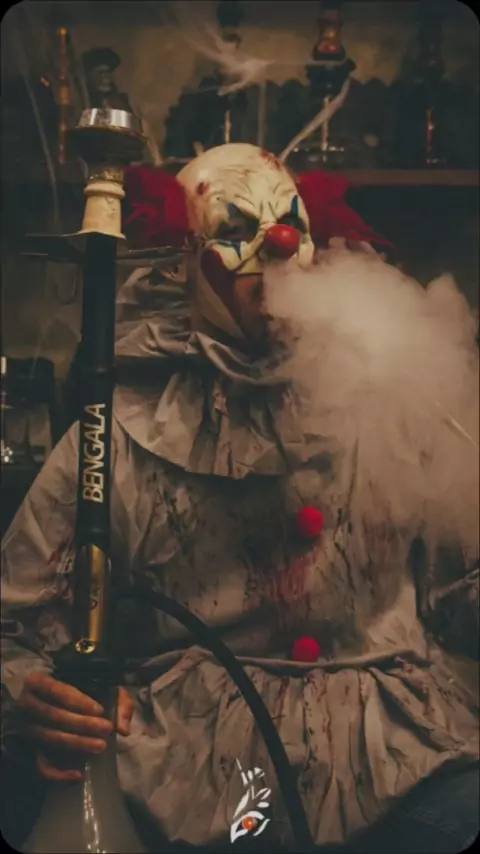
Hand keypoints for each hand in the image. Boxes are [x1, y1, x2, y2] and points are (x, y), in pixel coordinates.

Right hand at [17, 672, 133, 781]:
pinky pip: (39, 765)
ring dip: (76, 743)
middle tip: (106, 729)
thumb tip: (123, 729)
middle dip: (82, 724)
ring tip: (100, 746)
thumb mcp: (101, 687)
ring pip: (49, 738)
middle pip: (53, 715)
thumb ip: (118, 701)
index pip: (56, 690)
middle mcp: (26, 704)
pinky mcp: (29, 750)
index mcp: (38, 682)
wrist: (61, 704)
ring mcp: (25, 729)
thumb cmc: (82, 691)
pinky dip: (57, 773)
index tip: (99, 710)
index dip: (78, 701)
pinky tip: (78, 774)